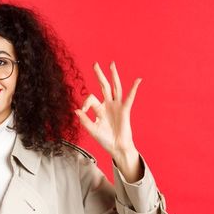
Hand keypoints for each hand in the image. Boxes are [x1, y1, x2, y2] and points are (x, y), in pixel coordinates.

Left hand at [74, 61, 142, 181]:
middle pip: (104, 86)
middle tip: (95, 64)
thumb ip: (84, 120)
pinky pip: (130, 98)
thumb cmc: (105, 140)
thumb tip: (76, 110)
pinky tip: (138, 80)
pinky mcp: (125, 110)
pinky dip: (134, 89)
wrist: (117, 148)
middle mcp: (109, 105)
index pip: (91, 98)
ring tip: (111, 64)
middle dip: (99, 75)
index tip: (83, 111)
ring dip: (114, 76)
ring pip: (116, 88)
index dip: (85, 102)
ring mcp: (117, 106)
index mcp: (100, 109)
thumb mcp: (92, 130)